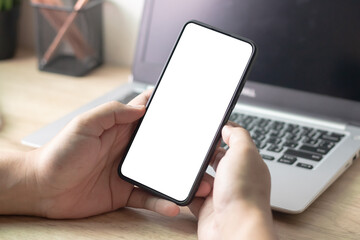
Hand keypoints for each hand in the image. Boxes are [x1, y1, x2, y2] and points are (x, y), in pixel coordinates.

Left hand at [0, 90, 210, 218]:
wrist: (42, 188)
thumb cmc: (59, 153)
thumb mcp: (84, 125)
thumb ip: (112, 113)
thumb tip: (142, 107)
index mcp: (120, 128)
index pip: (149, 115)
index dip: (168, 111)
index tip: (191, 110)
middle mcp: (128, 149)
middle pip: (163, 146)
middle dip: (185, 149)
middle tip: (206, 153)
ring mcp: (128, 171)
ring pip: (161, 173)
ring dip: (180, 178)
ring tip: (199, 183)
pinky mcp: (124, 192)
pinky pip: (147, 197)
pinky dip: (161, 202)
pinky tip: (172, 205)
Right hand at [189, 124, 275, 239]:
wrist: (234, 229)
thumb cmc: (243, 194)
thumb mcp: (244, 152)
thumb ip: (238, 135)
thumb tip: (228, 127)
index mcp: (247, 163)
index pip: (234, 143)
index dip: (222, 135)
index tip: (209, 128)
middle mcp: (235, 179)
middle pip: (214, 160)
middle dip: (203, 156)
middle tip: (194, 151)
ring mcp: (220, 194)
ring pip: (200, 177)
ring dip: (194, 175)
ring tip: (195, 176)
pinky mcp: (206, 207)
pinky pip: (192, 195)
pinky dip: (188, 192)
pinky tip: (188, 189)